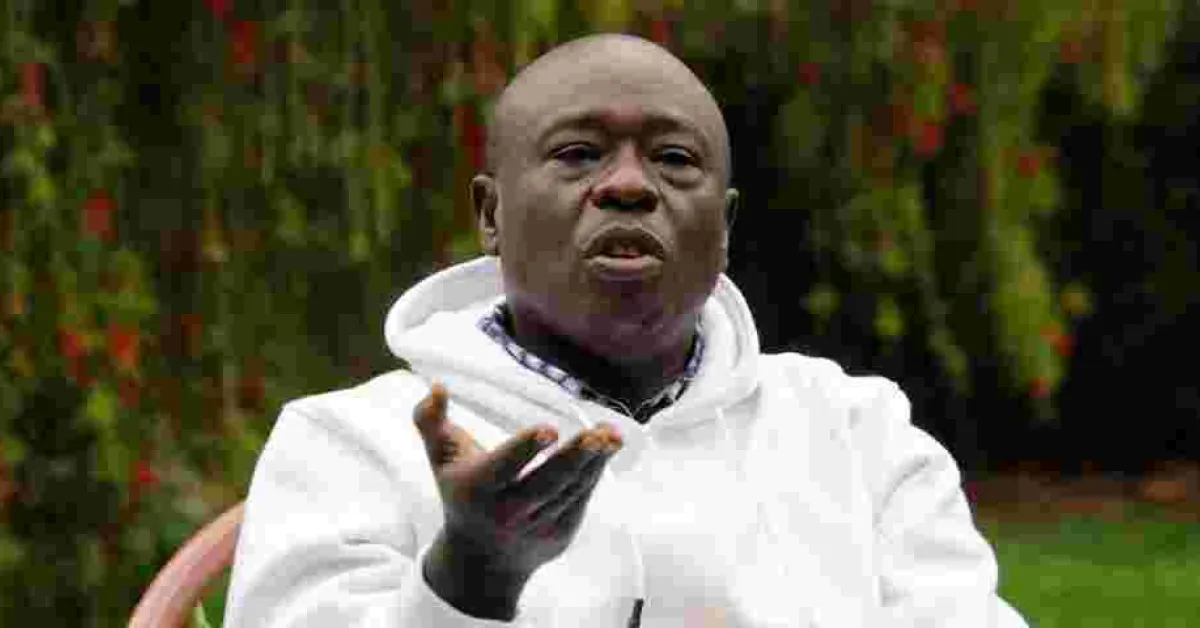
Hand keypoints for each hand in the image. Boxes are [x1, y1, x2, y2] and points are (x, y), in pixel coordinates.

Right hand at [413, 382, 621, 618]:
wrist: (481, 560)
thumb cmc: (462, 494)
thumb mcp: (441, 459)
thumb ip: (430, 421)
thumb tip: (437, 386)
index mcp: (477, 489)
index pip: (504, 466)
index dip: (526, 447)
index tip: (550, 428)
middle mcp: (507, 512)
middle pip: (546, 482)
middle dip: (573, 457)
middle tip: (597, 435)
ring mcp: (537, 525)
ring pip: (570, 489)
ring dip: (594, 461)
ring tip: (612, 435)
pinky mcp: (560, 532)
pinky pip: (581, 498)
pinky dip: (595, 473)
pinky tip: (608, 448)